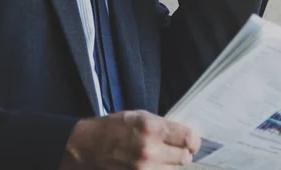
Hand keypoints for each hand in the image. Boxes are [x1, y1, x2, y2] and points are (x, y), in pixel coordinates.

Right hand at [60, 110, 200, 169]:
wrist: (88, 146)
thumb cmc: (112, 127)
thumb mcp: (138, 116)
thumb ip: (162, 125)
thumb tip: (183, 136)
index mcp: (151, 128)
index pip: (189, 139)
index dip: (193, 140)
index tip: (190, 141)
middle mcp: (150, 150)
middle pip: (185, 157)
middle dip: (182, 153)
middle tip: (174, 149)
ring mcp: (144, 169)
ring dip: (170, 164)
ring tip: (158, 156)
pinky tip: (151, 164)